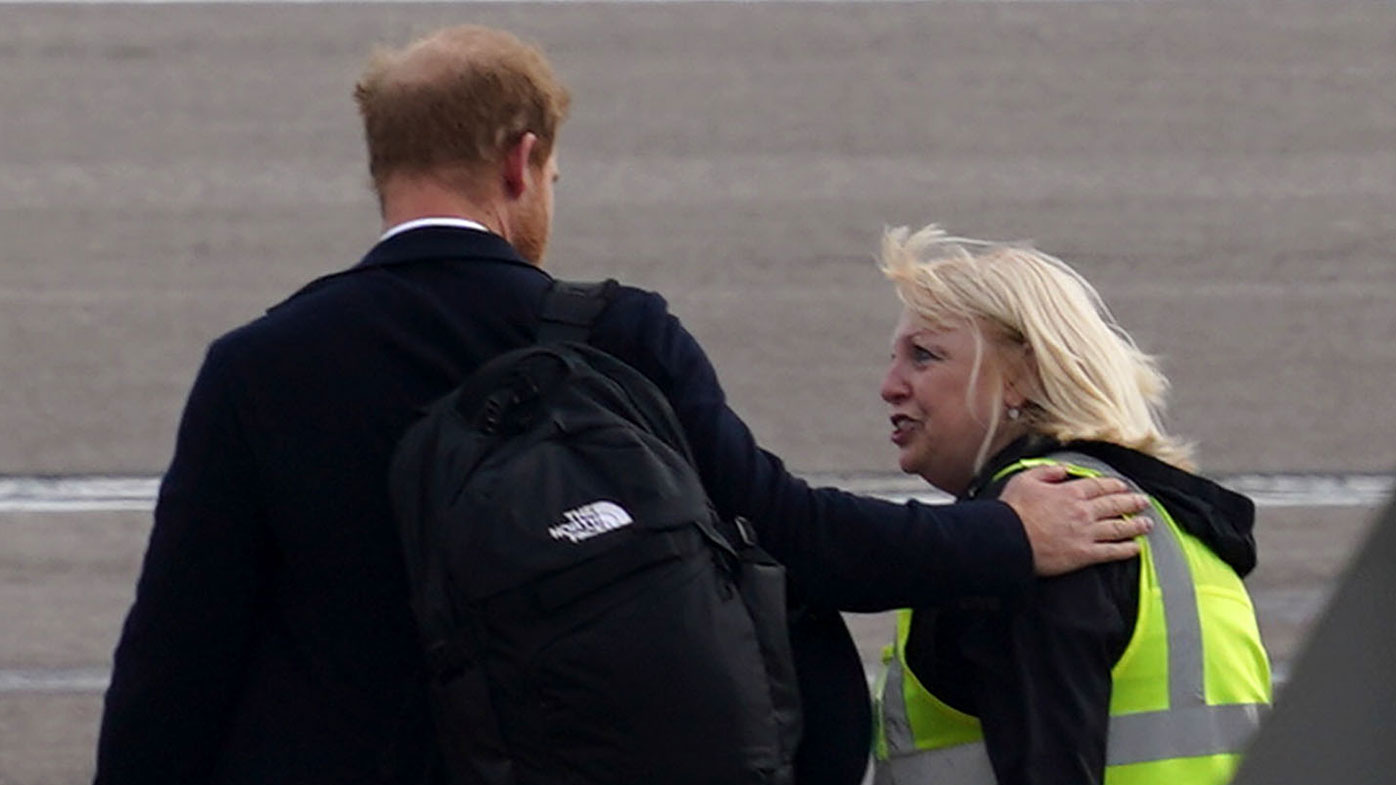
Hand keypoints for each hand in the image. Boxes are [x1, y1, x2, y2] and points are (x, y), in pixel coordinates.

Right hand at [999, 464, 1150, 576]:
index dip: (1114, 486)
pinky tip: (1136, 548)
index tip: (1124, 487)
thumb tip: (1062, 470)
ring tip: (1147, 524)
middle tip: (1144, 502)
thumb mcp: (1025, 480)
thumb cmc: (1013, 510)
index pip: (1099, 486)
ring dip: (1135, 525)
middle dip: (1132, 502)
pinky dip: (1126, 550)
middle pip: (1114, 505)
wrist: (1008, 539)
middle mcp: (1083, 511)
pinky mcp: (1083, 554)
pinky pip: (1111, 552)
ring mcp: (1086, 533)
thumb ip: (1046, 472)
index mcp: (1070, 492)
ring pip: (1118, 528)